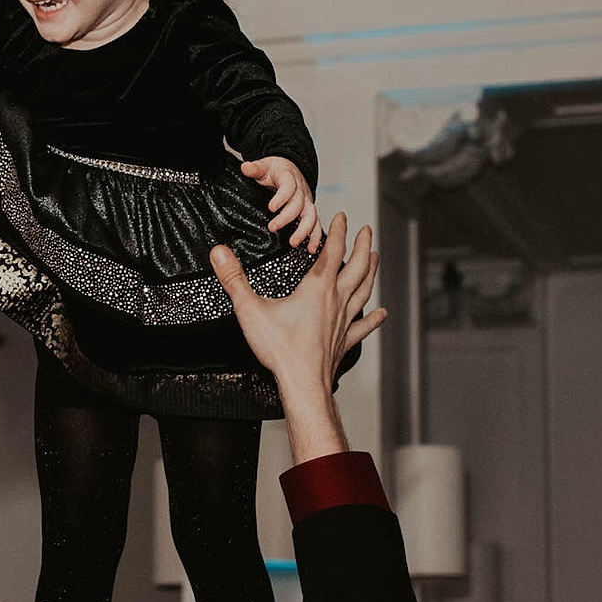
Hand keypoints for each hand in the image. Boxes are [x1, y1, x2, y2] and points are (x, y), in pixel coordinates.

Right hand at [210, 213, 385, 461]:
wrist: (303, 384)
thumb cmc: (281, 349)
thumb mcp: (251, 310)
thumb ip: (234, 280)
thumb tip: (220, 253)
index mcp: (317, 288)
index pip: (332, 251)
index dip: (337, 231)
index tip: (341, 216)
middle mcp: (336, 300)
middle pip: (358, 266)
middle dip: (362, 245)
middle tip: (366, 230)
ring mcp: (343, 321)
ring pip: (364, 289)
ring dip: (372, 271)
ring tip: (376, 258)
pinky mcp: (344, 340)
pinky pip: (363, 326)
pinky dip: (374, 318)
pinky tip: (382, 314)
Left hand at [240, 156, 321, 252]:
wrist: (289, 170)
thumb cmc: (275, 170)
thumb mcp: (264, 166)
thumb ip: (255, 168)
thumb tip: (245, 167)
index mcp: (289, 178)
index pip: (289, 186)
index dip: (282, 197)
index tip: (271, 207)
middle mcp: (301, 191)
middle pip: (298, 204)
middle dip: (287, 217)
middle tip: (273, 227)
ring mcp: (307, 202)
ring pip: (310, 216)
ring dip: (304, 230)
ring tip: (293, 243)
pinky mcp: (309, 212)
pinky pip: (315, 225)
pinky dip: (315, 237)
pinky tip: (310, 249)